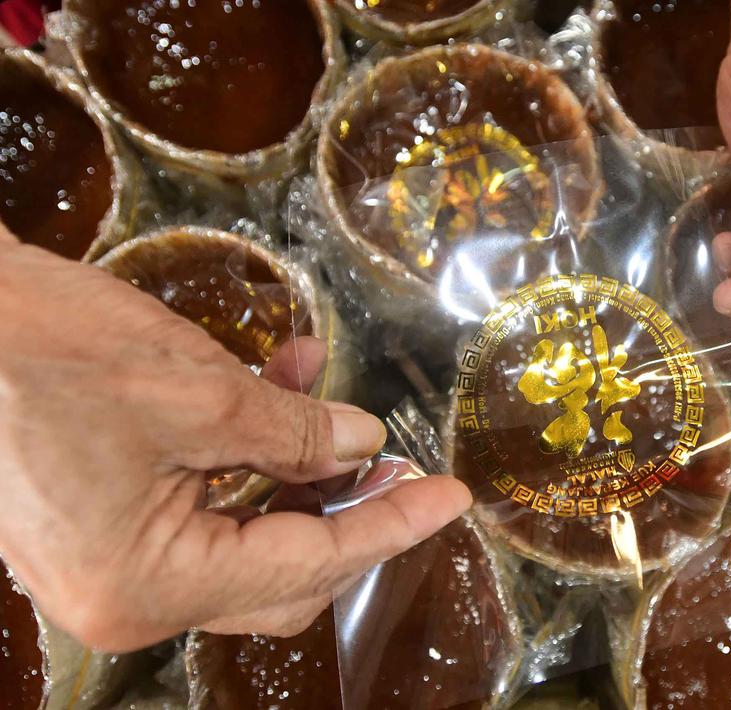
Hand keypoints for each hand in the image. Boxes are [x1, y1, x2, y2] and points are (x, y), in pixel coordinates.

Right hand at [0, 234, 471, 651]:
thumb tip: (363, 446)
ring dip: (295, 467)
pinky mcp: (96, 523)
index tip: (449, 499)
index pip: (311, 566)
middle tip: (399, 461)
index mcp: (148, 585)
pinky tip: (274, 382)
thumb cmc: (39, 351)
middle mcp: (125, 596)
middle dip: (346, 510)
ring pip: (244, 532)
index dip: (391, 527)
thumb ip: (298, 434)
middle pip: (281, 572)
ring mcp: (105, 565)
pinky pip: (197, 505)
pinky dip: (243, 454)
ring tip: (330, 398)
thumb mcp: (198, 392)